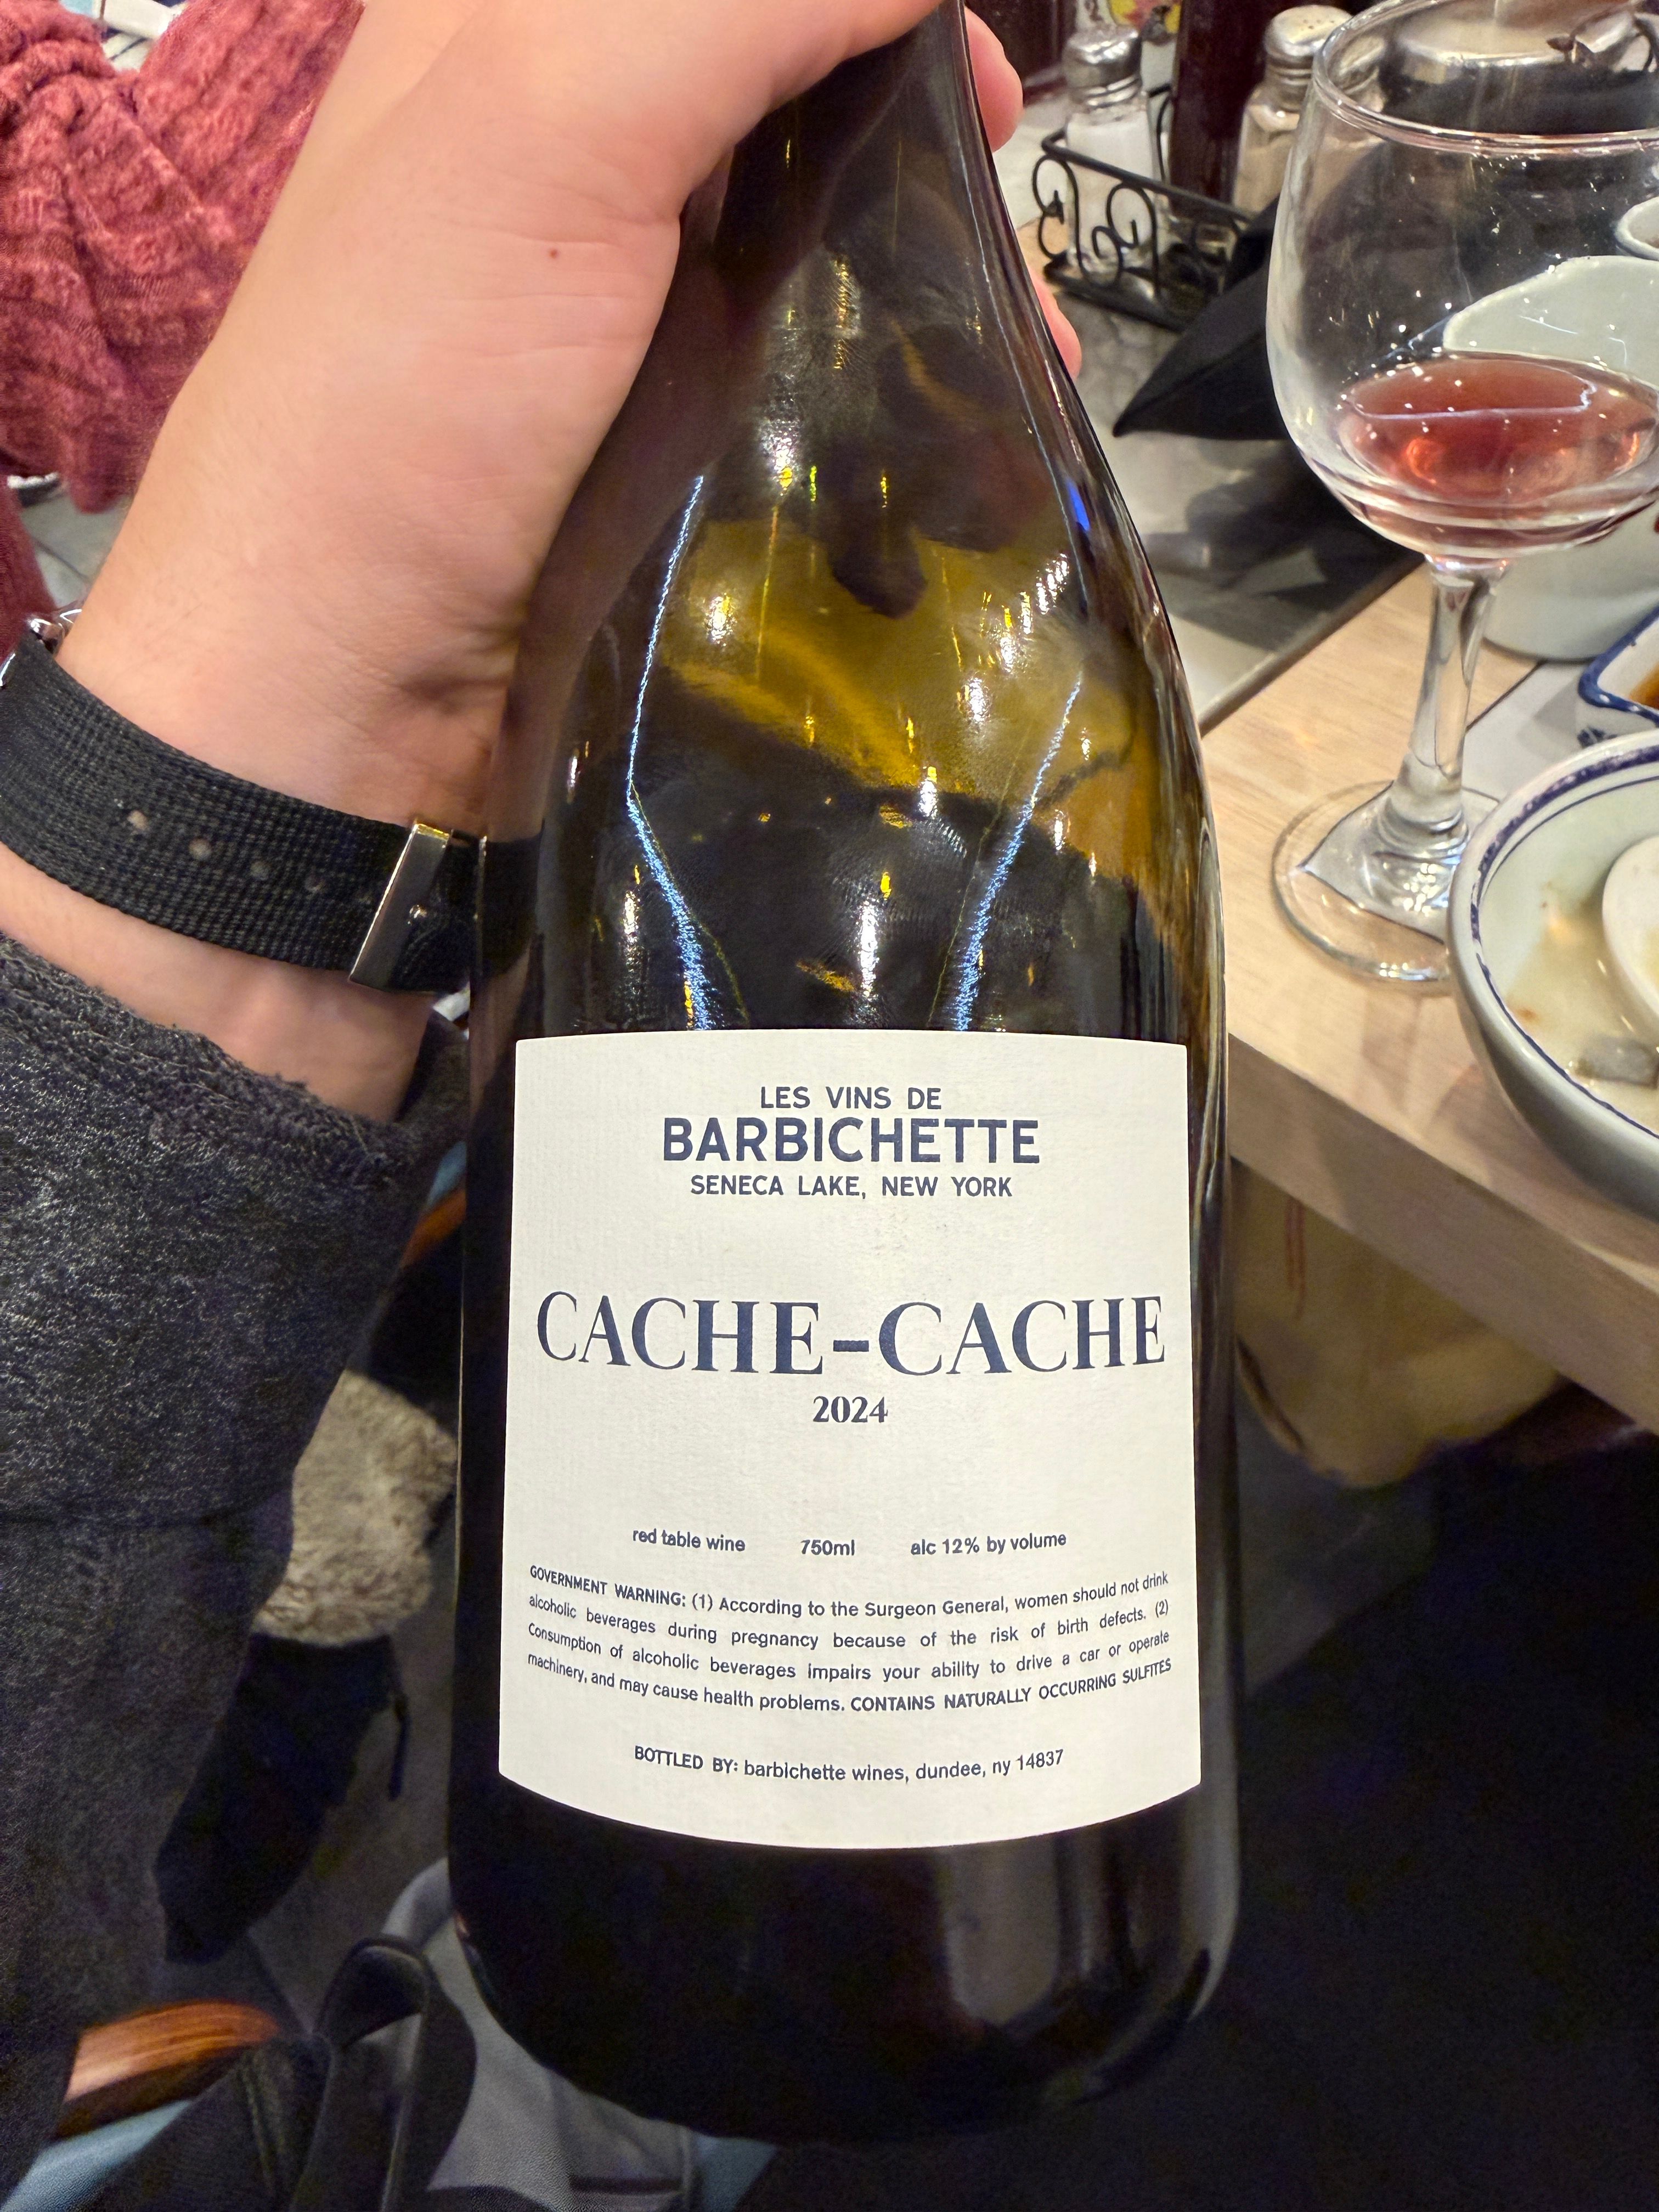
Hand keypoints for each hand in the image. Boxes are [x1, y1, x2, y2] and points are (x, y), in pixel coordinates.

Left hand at [5, 0, 1074, 1114]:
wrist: (355, 679)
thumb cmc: (415, 385)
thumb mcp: (552, 121)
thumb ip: (740, 2)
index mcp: (511, 14)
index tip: (953, 46)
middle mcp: (572, 127)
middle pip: (787, 64)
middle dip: (914, 99)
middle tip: (990, 162)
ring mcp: (626, 280)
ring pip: (818, 199)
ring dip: (938, 240)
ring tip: (1028, 327)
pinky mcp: (669, 407)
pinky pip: (809, 336)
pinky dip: (901, 352)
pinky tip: (970, 400)